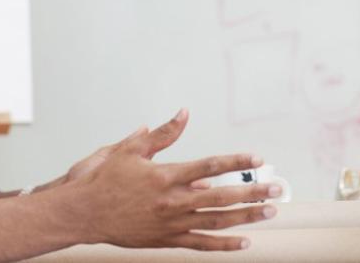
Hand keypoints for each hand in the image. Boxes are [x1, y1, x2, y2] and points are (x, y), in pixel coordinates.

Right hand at [61, 109, 278, 250]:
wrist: (82, 214)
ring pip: (217, 221)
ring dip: (246, 216)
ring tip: (269, 212)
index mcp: (167, 176)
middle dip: (253, 192)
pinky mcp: (166, 240)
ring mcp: (171, 223)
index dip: (237, 161)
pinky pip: (201, 243)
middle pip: (222, 196)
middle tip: (277, 189)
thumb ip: (162, 134)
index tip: (257, 158)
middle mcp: (173, 201)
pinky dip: (224, 244)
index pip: (210, 166)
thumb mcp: (131, 150)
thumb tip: (183, 114)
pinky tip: (244, 241)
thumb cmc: (104, 181)